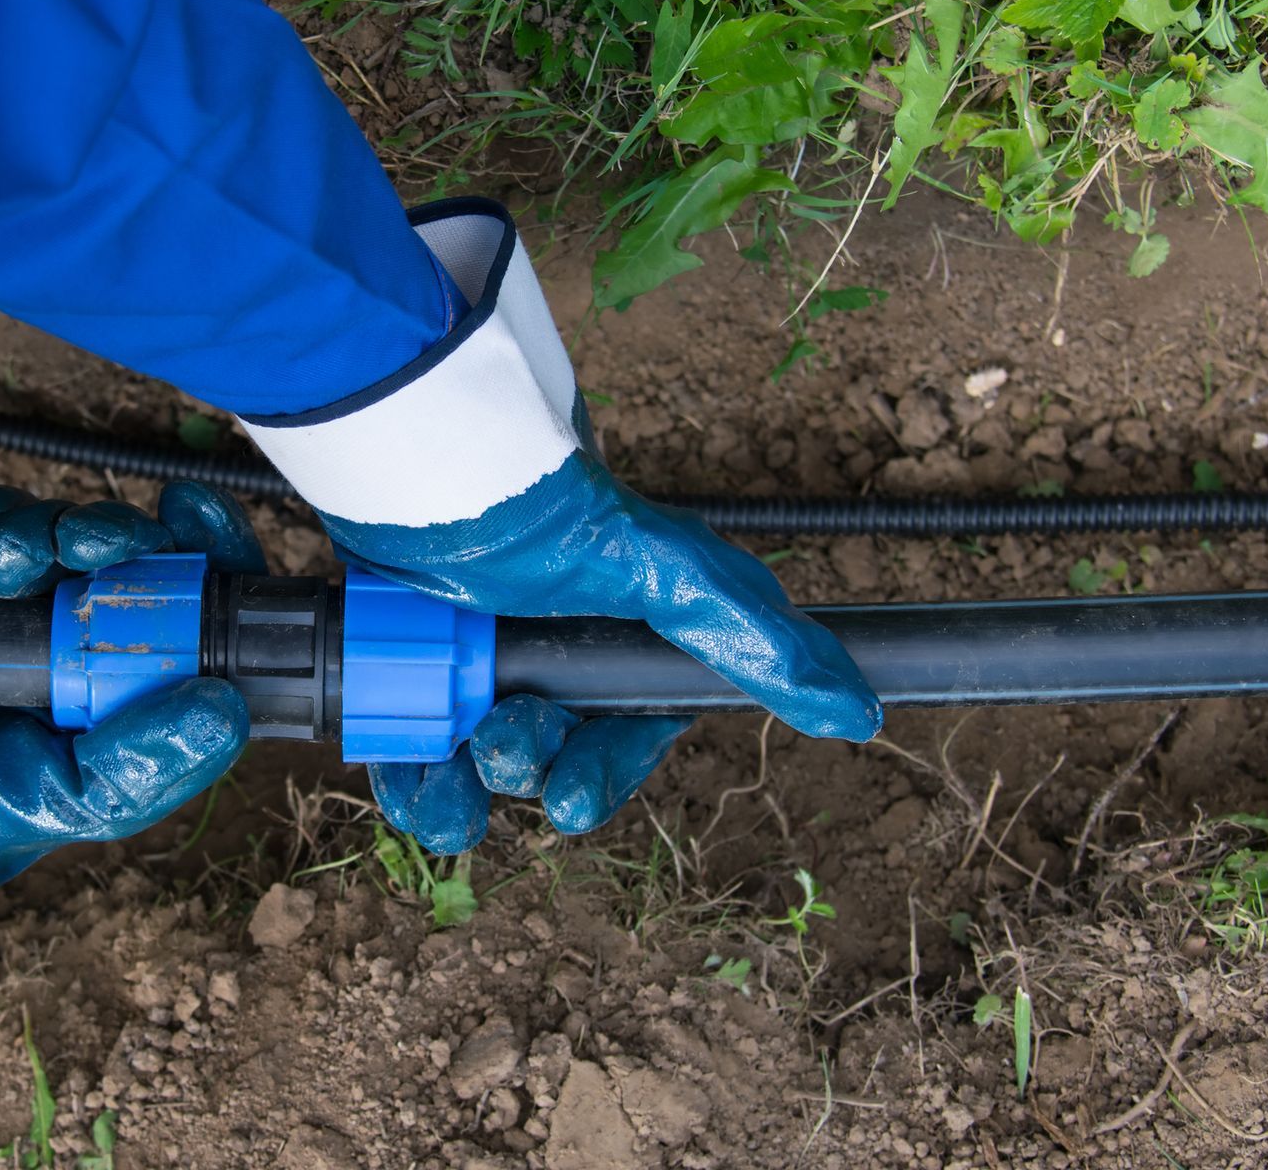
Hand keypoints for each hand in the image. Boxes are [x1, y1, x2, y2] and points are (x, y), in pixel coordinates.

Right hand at [0, 479, 267, 895]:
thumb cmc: (6, 805)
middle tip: (84, 542)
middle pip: (139, 547)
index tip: (189, 513)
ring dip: (42, 529)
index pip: (206, 598)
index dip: (213, 546)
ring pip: (67, 527)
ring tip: (6, 567)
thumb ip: (153, 758)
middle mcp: (106, 632)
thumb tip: (221, 703)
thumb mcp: (89, 799)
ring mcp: (43, 600)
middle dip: (114, 529)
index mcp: (151, 676)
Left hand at [236, 198, 878, 856]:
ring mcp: (472, 659)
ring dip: (463, 796)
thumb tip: (861, 710)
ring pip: (473, 764)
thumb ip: (754, 640)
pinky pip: (410, 746)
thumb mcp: (666, 573)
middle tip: (501, 751)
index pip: (623, 732)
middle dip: (527, 769)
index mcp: (613, 636)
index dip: (603, 774)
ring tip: (447, 796)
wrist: (426, 463)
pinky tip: (408, 787)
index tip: (572, 803)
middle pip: (547, 754)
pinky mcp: (407, 659)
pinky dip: (410, 776)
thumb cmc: (550, 512)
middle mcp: (545, 654)